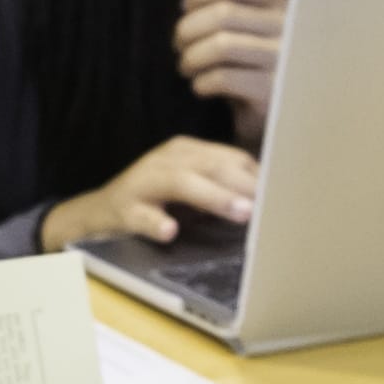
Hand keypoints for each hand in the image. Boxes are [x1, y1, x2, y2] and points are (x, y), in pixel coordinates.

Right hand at [38, 135, 259, 252]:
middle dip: (244, 183)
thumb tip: (268, 196)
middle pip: (211, 165)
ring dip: (214, 197)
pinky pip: (141, 215)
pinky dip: (155, 222)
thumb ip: (222, 186)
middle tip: (273, 201)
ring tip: (242, 212)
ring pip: (181, 183)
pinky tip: (170, 231)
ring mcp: (143, 183)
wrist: (97, 214)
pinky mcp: (124, 209)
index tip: (286, 191)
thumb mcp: (190, 187)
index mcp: (186, 152)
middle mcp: (166, 160)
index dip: (257, 175)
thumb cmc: (154, 201)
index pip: (229, 157)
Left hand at [172, 0, 292, 141]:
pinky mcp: (274, 92)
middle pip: (223, 12)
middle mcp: (288, 28)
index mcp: (281, 6)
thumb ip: (227, 13)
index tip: (184, 9)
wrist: (283, 123)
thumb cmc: (254, 73)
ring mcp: (284, 60)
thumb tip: (185, 3)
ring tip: (186, 69)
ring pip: (221, 45)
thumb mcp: (249, 34)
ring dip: (191, 57)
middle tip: (178, 47)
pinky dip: (201, 83)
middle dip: (188, 29)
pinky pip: (224, 79)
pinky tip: (200, 88)